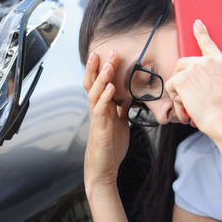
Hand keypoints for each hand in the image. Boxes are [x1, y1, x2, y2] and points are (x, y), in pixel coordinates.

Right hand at [82, 50, 130, 189]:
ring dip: (102, 77)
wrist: (103, 170)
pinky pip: (100, 110)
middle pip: (92, 83)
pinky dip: (105, 97)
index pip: (97, 83)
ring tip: (109, 64)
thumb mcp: (119, 124)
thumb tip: (129, 97)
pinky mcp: (100, 129)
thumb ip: (121, 109)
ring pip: (94, 93)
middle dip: (99, 66)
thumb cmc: (110, 148)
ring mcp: (97, 119)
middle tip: (108, 51)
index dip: (100, 68)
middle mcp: (96, 111)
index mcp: (101, 108)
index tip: (107, 53)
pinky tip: (110, 88)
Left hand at [165, 19, 221, 134]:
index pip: (208, 42)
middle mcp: (207, 61)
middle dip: (183, 78)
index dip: (200, 31)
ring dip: (178, 88)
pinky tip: (184, 105)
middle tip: (190, 94)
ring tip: (189, 102)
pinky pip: (171, 85)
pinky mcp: (182, 78)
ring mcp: (194, 68)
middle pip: (184, 62)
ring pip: (176, 74)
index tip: (196, 23)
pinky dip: (175, 97)